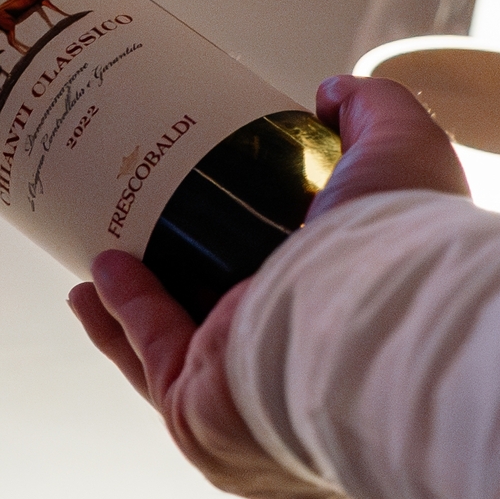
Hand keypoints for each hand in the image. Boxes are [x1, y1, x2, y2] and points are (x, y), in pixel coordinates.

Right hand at [66, 76, 466, 498]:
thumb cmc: (402, 252)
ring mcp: (246, 396)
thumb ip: (376, 113)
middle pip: (232, 322)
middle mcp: (304, 366)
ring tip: (106, 261)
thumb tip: (334, 94)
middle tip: (158, 233)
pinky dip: (119, 316)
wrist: (365, 328)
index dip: (268, 251)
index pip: (306, 288)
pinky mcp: (195, 405)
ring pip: (178, 348)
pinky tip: (95, 281)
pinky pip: (146, 355)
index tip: (233, 207)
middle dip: (192, 284)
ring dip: (138, 308)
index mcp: (358, 319)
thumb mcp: (404, 152)